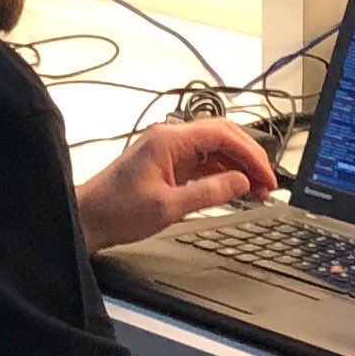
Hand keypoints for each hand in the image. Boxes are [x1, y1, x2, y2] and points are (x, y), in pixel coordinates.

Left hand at [77, 118, 279, 253]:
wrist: (86, 220)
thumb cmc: (116, 212)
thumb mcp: (168, 207)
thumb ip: (209, 192)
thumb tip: (241, 182)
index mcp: (169, 140)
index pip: (222, 135)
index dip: (250, 154)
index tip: (266, 175)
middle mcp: (170, 138)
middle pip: (223, 136)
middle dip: (249, 157)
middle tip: (267, 182)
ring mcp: (169, 150)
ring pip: (216, 149)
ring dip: (239, 167)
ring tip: (256, 190)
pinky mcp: (168, 164)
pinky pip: (204, 162)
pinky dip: (224, 174)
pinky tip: (236, 189)